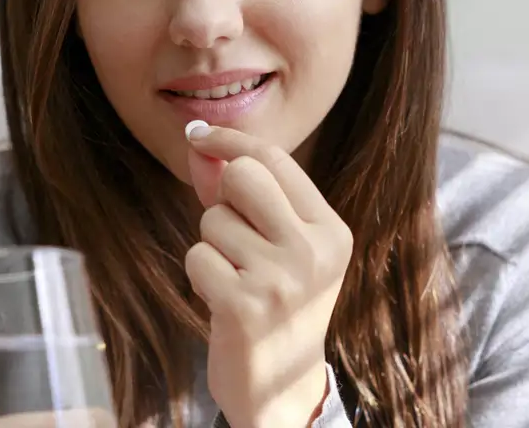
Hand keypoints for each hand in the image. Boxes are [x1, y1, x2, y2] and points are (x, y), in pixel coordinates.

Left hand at [184, 125, 351, 427]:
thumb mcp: (281, 250)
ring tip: (235, 281)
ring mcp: (281, 280)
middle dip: (221, 198)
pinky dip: (200, 277)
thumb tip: (201, 144)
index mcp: (331, 232)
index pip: (275, 160)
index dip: (230, 140)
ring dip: (211, 248)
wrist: (281, 392)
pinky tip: (222, 302)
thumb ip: (248, 197)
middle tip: (233, 236)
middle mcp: (313, 251)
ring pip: (211, 221)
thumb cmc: (275, 309)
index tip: (199, 136)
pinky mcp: (244, 306)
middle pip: (241, 176)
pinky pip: (196, 256)